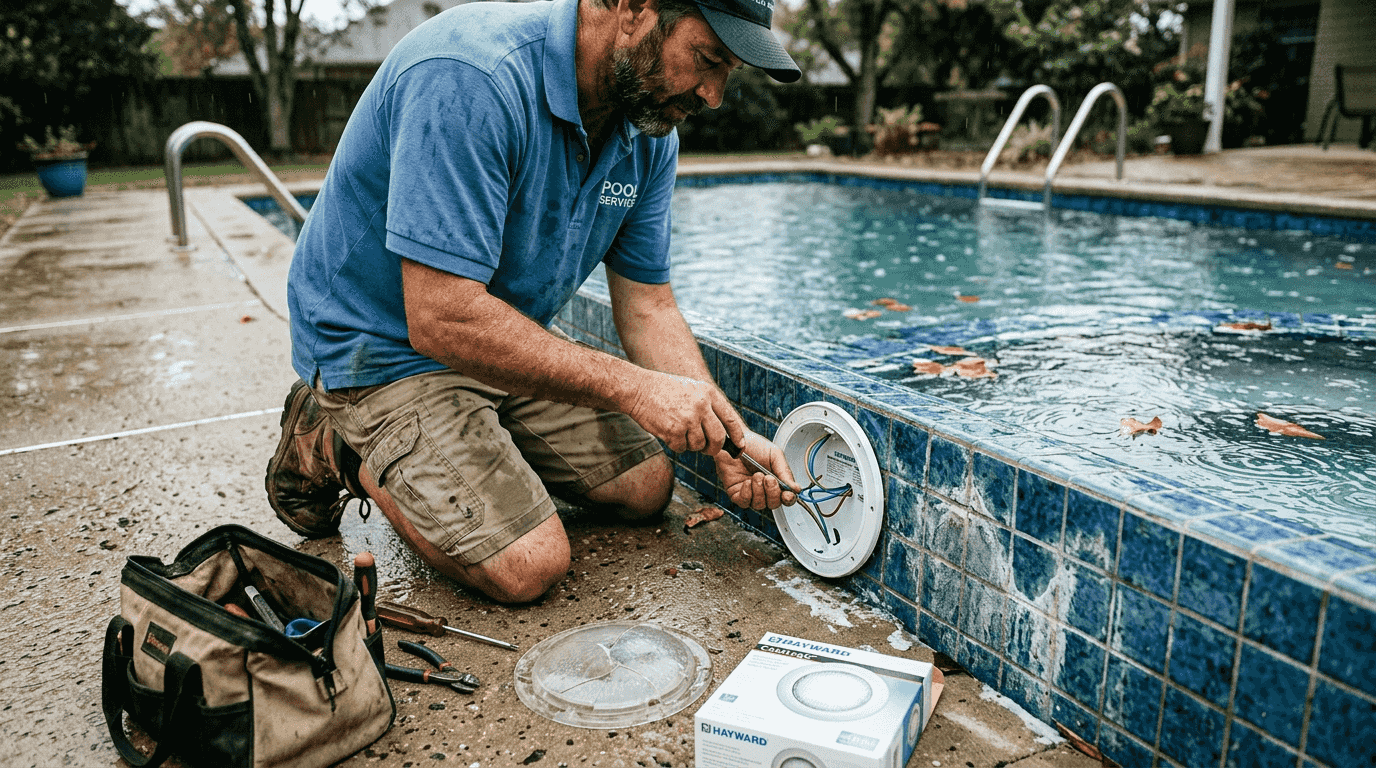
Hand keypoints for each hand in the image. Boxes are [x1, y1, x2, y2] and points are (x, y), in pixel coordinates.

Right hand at [625, 371, 742, 453]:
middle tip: (707, 450)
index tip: (739, 447)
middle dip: (714, 448)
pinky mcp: (673, 430)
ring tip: (680, 432)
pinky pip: (681, 448)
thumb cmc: (664, 390)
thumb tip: (724, 432)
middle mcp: (701, 405)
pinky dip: (676, 445)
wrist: (638, 389)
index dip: (737, 436)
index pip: (730, 419)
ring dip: (691, 445)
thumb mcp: (692, 389)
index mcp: (708, 393)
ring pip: (699, 445)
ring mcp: (687, 418)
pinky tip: (668, 432)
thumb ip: (709, 406)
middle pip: (718, 437)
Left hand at [714, 430, 797, 510]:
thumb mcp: (775, 455)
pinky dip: (747, 493)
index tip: (788, 495)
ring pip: (759, 505)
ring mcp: (750, 493)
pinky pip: (744, 502)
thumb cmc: (753, 446)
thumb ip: (785, 472)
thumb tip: (796, 489)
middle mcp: (764, 489)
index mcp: (776, 481)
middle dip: (773, 493)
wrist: (734, 440)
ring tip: (757, 475)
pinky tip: (747, 482)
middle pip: (773, 504)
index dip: (788, 499)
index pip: (786, 497)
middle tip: (769, 478)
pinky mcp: (736, 494)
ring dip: (759, 491)